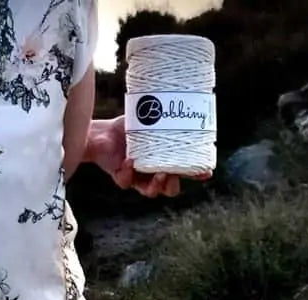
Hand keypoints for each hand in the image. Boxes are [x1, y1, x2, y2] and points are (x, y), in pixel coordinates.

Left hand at [87, 116, 211, 197]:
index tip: (206, 172)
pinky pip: (126, 182)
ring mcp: (137, 178)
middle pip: (169, 189)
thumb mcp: (149, 119)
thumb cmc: (128, 126)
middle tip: (174, 174)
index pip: (185, 171)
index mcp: (164, 161)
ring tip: (159, 174)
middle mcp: (153, 173)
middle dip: (174, 185)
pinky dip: (128, 173)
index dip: (197, 174)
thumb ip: (165, 117)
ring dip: (157, 186)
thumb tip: (184, 100)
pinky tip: (129, 162)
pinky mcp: (121, 178)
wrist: (102, 133)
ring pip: (150, 191)